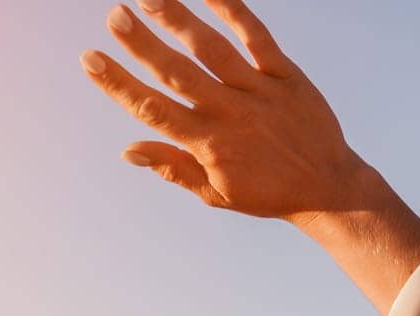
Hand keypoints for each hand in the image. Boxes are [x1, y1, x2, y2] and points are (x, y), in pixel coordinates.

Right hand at [81, 0, 419, 315]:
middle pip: (176, 73)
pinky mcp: (285, 74)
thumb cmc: (266, 193)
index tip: (91, 60)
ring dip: (179, 20)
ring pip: (211, 48)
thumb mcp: (215, 193)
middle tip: (114, 15)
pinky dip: (234, 11)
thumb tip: (128, 150)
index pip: (152, 109)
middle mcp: (228, 113)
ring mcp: (257, 90)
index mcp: (207, 144)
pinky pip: (256, 36)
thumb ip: (173, 167)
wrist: (328, 188)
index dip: (118, 84)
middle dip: (142, 44)